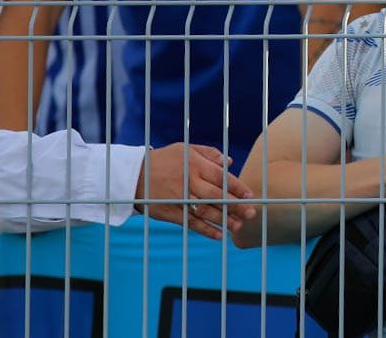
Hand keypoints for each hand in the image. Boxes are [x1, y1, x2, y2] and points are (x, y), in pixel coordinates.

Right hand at [135, 143, 256, 239]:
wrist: (134, 174)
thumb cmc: (164, 160)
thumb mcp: (185, 149)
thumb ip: (209, 153)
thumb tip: (229, 162)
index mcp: (195, 164)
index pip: (221, 177)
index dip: (237, 188)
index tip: (250, 196)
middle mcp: (189, 181)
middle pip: (217, 196)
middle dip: (236, 206)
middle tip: (251, 214)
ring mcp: (179, 198)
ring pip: (206, 211)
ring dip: (224, 220)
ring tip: (238, 226)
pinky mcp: (170, 211)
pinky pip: (191, 223)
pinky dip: (205, 229)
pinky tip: (219, 235)